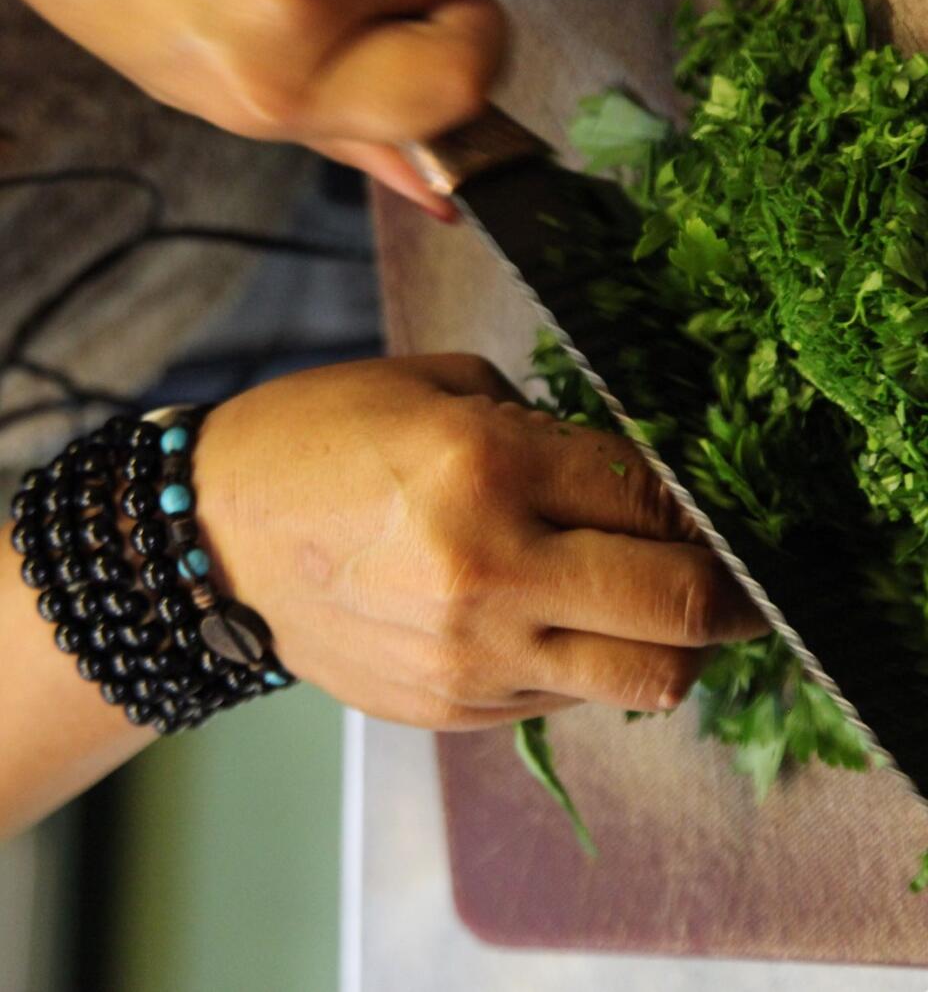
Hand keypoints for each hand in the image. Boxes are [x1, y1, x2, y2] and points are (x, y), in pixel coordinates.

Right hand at [193, 354, 768, 729]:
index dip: (704, 504)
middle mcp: (491, 571)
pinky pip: (567, 698)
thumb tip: (630, 477)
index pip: (655, 498)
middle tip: (739, 579)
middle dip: (732, 595)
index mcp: (487, 466)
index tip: (714, 503)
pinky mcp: (455, 709)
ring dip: (676, 645)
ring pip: (644, 680)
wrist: (212, 538)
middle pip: (680, 608)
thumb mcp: (438, 390)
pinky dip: (588, 664)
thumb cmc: (319, 440)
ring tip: (662, 611)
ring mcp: (473, 656)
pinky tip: (557, 623)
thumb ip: (546, 430)